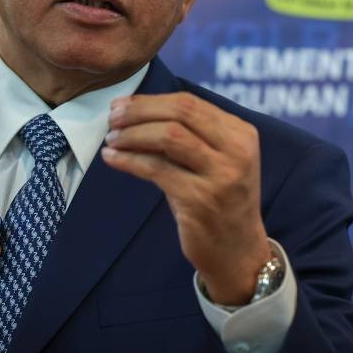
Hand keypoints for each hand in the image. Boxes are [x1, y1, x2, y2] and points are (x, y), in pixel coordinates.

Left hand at [102, 93, 269, 304]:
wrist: (238, 252)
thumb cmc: (220, 201)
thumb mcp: (216, 161)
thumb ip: (191, 135)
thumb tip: (136, 111)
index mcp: (241, 134)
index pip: (190, 103)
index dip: (150, 100)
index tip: (121, 104)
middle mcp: (236, 151)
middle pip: (180, 114)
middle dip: (139, 111)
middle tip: (111, 117)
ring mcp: (221, 176)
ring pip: (169, 136)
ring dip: (132, 134)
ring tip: (111, 139)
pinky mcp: (200, 200)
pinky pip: (157, 169)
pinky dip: (129, 160)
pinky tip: (112, 159)